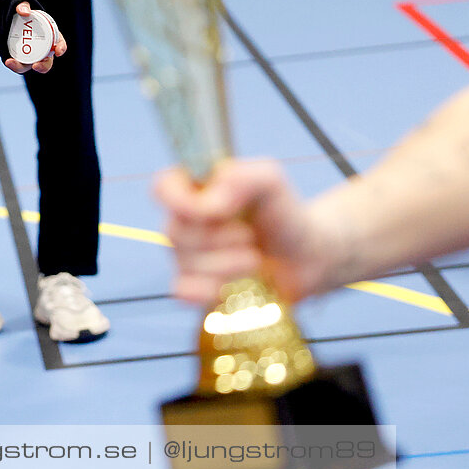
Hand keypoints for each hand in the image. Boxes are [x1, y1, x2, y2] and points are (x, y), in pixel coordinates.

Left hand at [4, 2, 67, 73]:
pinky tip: (8, 61)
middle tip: (36, 65)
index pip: (60, 43)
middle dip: (44, 66)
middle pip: (48, 61)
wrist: (8, 20)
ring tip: (13, 63)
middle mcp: (43, 49)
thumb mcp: (22, 5)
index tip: (57, 51)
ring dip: (24, 67)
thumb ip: (23, 5)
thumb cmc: (21, 13)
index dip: (61, 48)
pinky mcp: (21, 59)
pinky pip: (20, 66)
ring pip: (32, 66)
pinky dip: (15, 65)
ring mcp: (32, 55)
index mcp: (50, 36)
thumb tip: (23, 11)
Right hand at [155, 159, 326, 304]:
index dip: (177, 200)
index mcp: (196, 190)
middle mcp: (186, 222)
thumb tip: (207, 203)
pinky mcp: (197, 287)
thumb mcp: (271, 181)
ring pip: (184, 263)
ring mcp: (188, 257)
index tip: (214, 210)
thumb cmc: (285, 213)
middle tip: (250, 236)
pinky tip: (228, 288)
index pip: (162, 188)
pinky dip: (205, 291)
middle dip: (218, 238)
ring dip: (225, 264)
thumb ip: (241, 177)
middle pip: (174, 232)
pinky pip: (182, 291)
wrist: (307, 258)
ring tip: (254, 260)